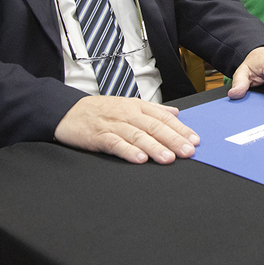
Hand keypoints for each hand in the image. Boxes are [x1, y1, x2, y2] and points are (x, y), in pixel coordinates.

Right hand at [54, 96, 198, 164]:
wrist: (69, 112)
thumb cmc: (100, 111)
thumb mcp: (128, 105)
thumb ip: (153, 110)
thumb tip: (176, 113)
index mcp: (137, 107)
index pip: (163, 117)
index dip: (180, 129)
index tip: (194, 140)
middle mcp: (127, 114)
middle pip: (154, 127)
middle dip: (173, 139)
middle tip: (188, 151)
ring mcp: (113, 125)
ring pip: (138, 135)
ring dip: (154, 147)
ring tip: (168, 158)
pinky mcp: (98, 136)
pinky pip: (115, 143)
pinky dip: (128, 151)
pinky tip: (139, 159)